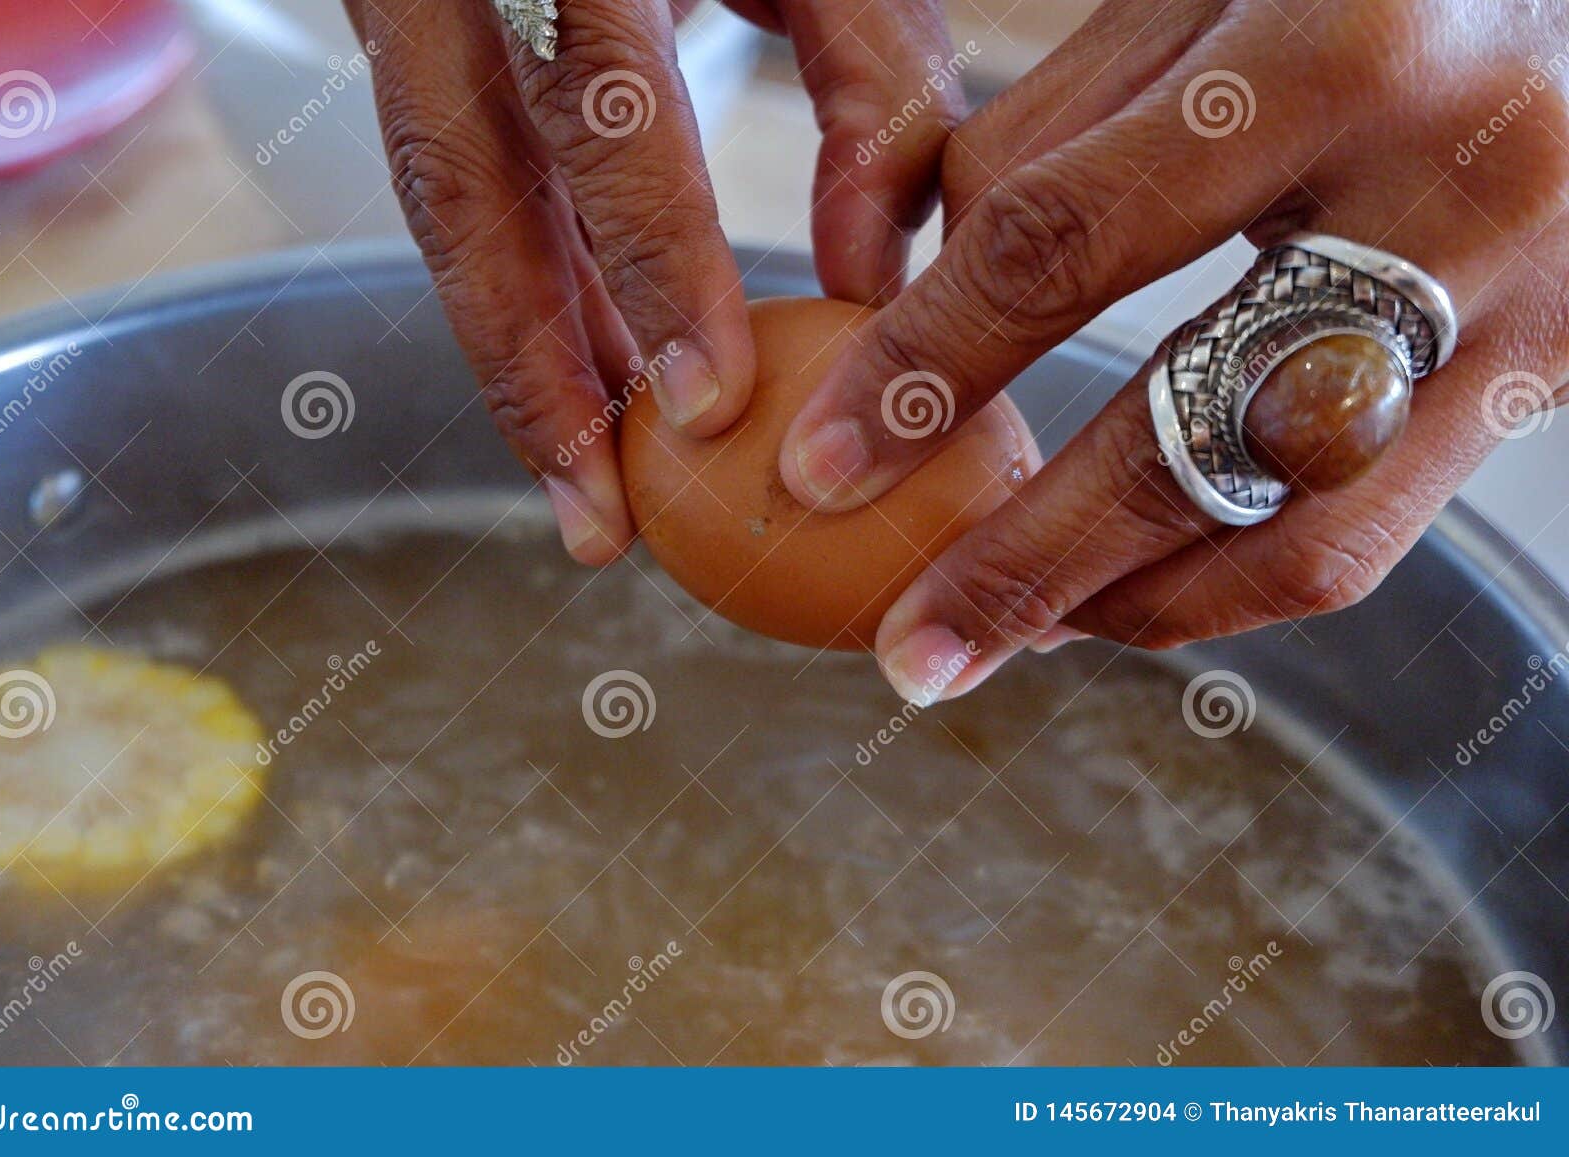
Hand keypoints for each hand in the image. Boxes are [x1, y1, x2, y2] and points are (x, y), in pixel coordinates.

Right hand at [344, 0, 961, 562]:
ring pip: (442, 216)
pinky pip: (458, 199)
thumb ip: (869, 78)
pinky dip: (523, 303)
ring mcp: (410, 13)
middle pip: (466, 196)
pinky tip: (586, 392)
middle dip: (530, 373)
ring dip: (513, 364)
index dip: (649, 264)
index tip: (708, 405)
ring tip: (584, 497)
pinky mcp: (412, 53)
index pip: (604, 109)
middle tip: (597, 523)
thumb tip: (868, 277)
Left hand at [778, 0, 1568, 703]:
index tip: (821, 469)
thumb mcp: (1188, 6)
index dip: (927, 369)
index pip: (1065, 244)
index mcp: (1334, 52)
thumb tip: (882, 298)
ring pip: (1300, 536)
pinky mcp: (1549, 384)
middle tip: (911, 652)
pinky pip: (1365, 538)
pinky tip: (1126, 588)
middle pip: (1189, 438)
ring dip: (1131, 610)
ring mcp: (1528, 309)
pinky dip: (1226, 579)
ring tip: (1013, 638)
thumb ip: (1026, 142)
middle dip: (1024, 568)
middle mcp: (1453, 191)